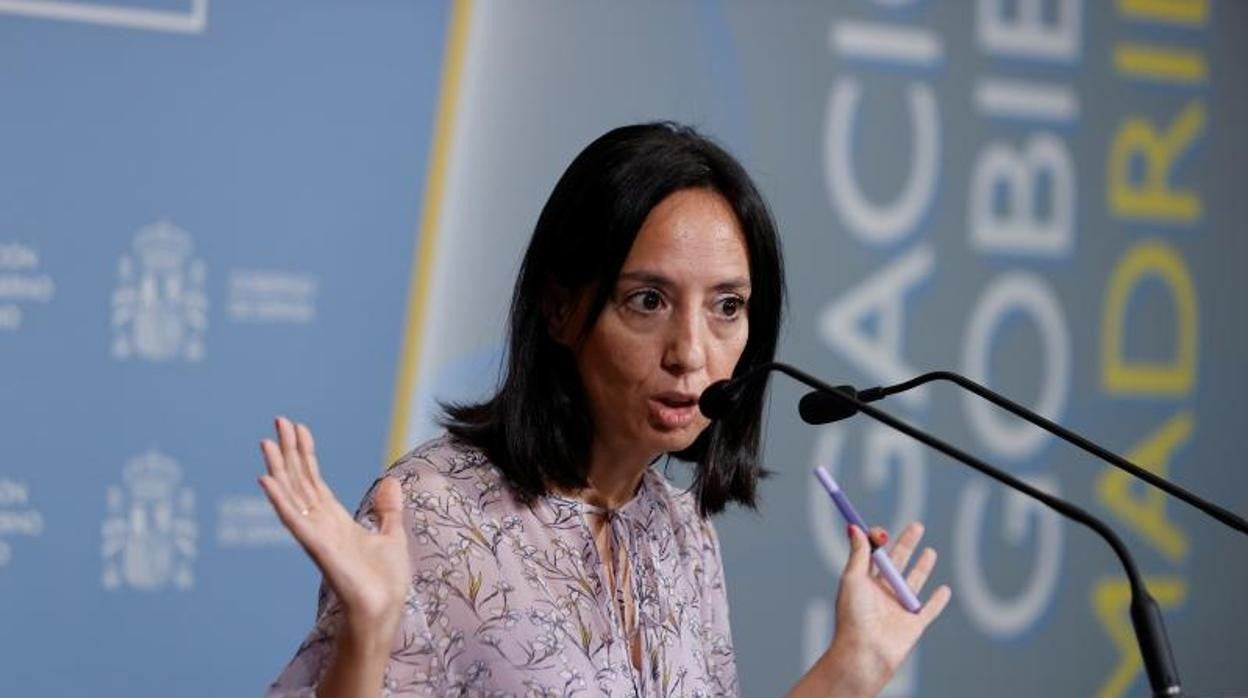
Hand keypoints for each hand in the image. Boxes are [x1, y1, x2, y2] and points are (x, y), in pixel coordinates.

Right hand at [258, 417, 410, 639]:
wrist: (384, 609)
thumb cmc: (385, 581)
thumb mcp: (393, 535)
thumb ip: (388, 509)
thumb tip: (390, 482)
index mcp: (335, 520)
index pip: (314, 480)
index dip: (306, 454)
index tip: (298, 427)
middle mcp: (320, 524)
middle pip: (299, 480)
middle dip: (289, 451)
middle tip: (278, 421)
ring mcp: (316, 535)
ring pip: (292, 495)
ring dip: (278, 468)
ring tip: (266, 442)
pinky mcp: (317, 547)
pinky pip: (294, 520)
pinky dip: (279, 500)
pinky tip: (266, 480)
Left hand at [819, 522, 951, 695]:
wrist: (865, 652)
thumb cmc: (853, 615)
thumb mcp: (853, 578)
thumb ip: (858, 553)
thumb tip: (853, 526)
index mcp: (864, 582)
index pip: (873, 555)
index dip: (878, 541)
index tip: (881, 531)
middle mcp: (881, 593)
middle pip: (897, 563)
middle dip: (906, 544)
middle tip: (917, 526)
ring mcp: (899, 608)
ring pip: (914, 583)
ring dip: (922, 567)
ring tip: (930, 552)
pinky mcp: (914, 624)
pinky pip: (929, 610)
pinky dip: (938, 601)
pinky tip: (945, 590)